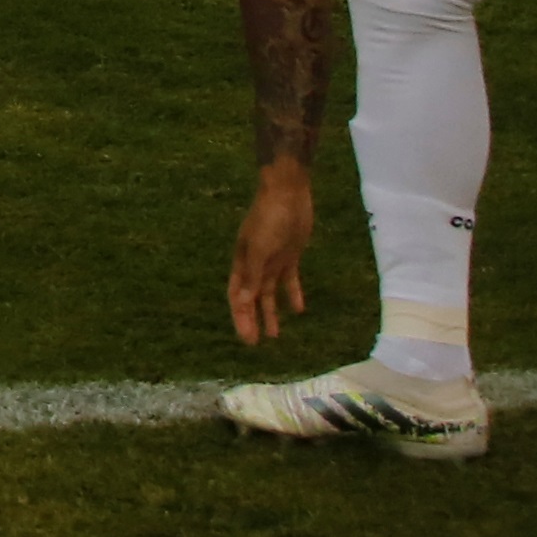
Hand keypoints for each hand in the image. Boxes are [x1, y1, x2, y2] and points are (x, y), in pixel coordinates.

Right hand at [226, 173, 315, 344]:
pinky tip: (299, 310)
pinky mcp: (289, 256)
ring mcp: (272, 260)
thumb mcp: (259, 249)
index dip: (240, 317)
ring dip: (271, 313)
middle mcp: (255, 265)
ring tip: (275, 335)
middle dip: (252, 319)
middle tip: (257, 343)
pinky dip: (292, 295)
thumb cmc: (270, 220)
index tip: (247, 339)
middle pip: (252, 298)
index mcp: (242, 263)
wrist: (287, 193)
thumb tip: (242, 303)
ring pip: (269, 293)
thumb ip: (252, 276)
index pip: (237, 296)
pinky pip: (289, 281)